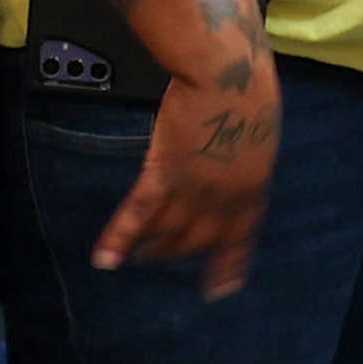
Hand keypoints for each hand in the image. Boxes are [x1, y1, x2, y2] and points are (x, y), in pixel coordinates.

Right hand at [97, 49, 284, 295]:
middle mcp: (223, 200)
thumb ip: (244, 161)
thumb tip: (232, 169)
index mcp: (253, 189)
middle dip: (180, 253)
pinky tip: (103, 259)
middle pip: (197, 240)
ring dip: (150, 248)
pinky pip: (138, 214)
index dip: (228, 266)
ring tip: (139, 257)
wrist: (227, 73)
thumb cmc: (249, 90)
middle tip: (163, 258)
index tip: (220, 290)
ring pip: (166, 233)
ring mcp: (192, 190)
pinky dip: (119, 238)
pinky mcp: (162, 175)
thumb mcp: (259, 135)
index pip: (240, 239)